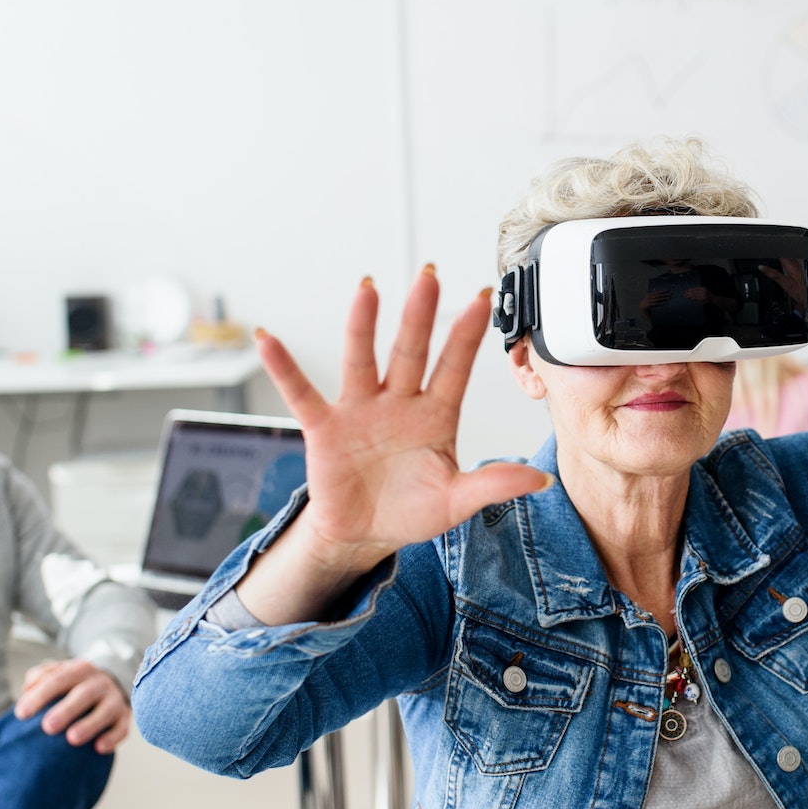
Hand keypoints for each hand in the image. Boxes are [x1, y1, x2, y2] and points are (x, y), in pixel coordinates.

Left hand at [14, 659, 130, 752]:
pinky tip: (99, 748)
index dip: (39, 696)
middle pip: (83, 694)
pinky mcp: (125, 717)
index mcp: (78, 670)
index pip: (58, 680)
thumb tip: (27, 689)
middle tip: (47, 727)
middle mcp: (99, 682)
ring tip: (72, 739)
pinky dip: (112, 737)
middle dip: (66, 710)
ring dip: (90, 724)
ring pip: (106, 711)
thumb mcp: (58, 674)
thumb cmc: (72, 685)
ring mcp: (114, 699)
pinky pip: (122, 728)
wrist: (109, 684)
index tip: (21, 714)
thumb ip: (40, 677)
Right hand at [239, 268, 549, 623]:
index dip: (467, 335)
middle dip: (420, 314)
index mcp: (435, 416)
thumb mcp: (455, 502)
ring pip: (362, 359)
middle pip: (410, 351)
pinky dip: (284, 368)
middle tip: (430, 274)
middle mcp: (398, 403)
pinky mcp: (324, 428)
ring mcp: (360, 411)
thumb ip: (492, 486)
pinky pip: (302, 393)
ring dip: (363, 325)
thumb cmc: (410, 511)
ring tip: (368, 288)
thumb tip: (538, 480)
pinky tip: (269, 340)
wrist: (363, 534)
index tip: (484, 297)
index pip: (455, 368)